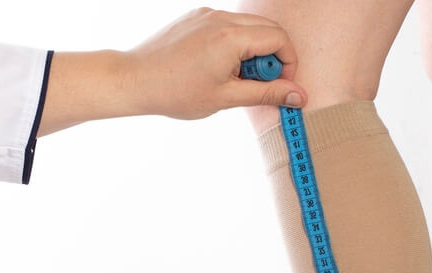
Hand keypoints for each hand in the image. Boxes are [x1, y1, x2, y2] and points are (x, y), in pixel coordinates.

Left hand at [38, 8, 306, 135]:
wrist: (133, 79)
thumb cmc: (174, 92)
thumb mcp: (226, 98)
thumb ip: (266, 94)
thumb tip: (298, 96)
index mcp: (231, 37)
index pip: (279, 40)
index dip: (288, 65)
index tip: (282, 87)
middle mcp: (220, 18)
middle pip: (267, 30)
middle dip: (271, 58)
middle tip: (257, 86)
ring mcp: (207, 14)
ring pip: (248, 27)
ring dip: (252, 52)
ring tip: (233, 79)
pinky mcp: (196, 17)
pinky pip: (227, 26)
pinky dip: (234, 45)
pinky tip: (216, 69)